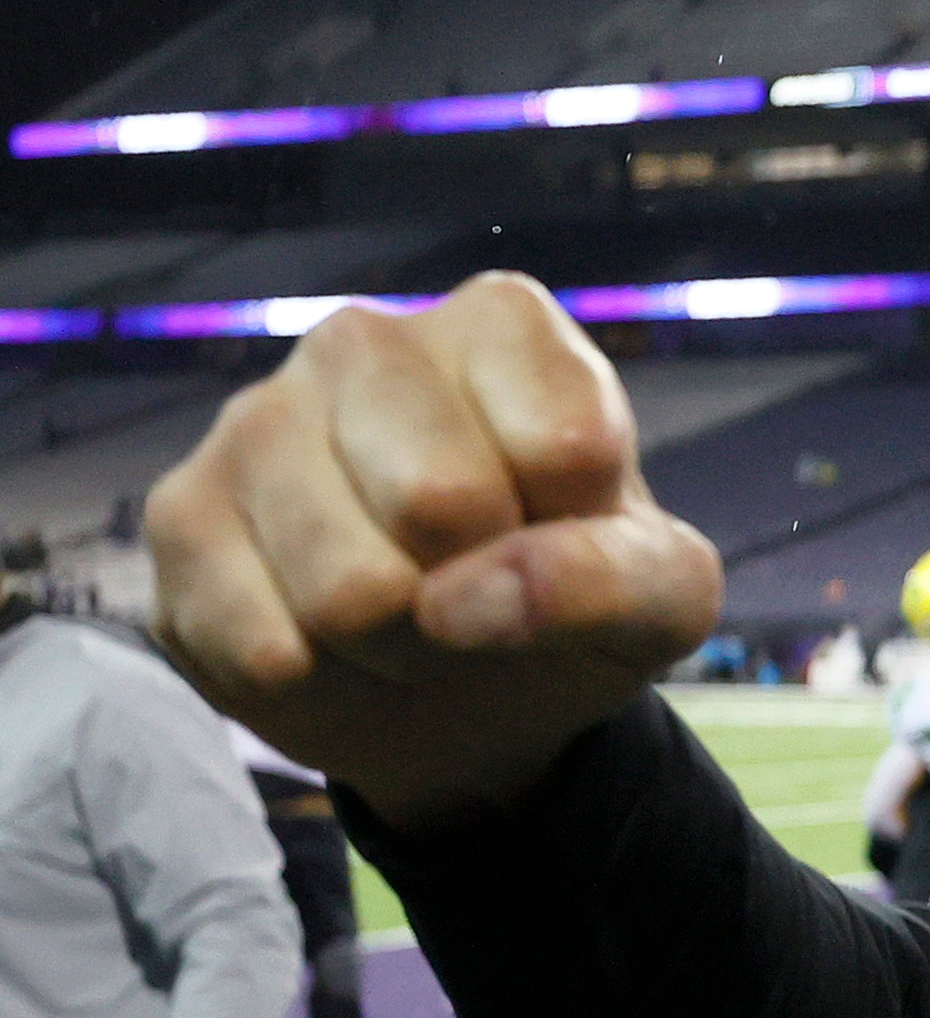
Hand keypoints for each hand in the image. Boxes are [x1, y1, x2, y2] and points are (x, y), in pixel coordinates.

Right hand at [146, 273, 721, 830]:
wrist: (470, 690)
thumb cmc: (573, 602)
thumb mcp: (662, 599)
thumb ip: (618, 578)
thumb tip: (478, 597)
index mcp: (503, 326)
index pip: (566, 445)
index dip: (581, 537)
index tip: (566, 536)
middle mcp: (367, 342)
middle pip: (440, 503)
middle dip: (479, 598)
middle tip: (479, 596)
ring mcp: (257, 419)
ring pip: (346, 589)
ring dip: (400, 649)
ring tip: (411, 622)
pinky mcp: (181, 515)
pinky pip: (263, 644)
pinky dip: (322, 683)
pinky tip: (331, 646)